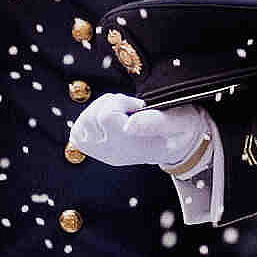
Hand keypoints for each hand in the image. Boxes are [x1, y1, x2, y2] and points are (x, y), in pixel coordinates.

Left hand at [68, 92, 211, 170]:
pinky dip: (89, 121)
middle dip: (111, 103)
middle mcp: (115, 153)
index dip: (121, 103)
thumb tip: (128, 124)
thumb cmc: (178, 129)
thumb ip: (156, 122)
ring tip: (123, 113)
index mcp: (134, 148)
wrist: (174, 144)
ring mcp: (103, 154)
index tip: (139, 106)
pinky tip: (109, 120)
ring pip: (84, 121)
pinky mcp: (95, 150)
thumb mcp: (178, 121)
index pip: (106, 117)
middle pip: (92, 116)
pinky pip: (78, 133)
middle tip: (132, 108)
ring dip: (102, 109)